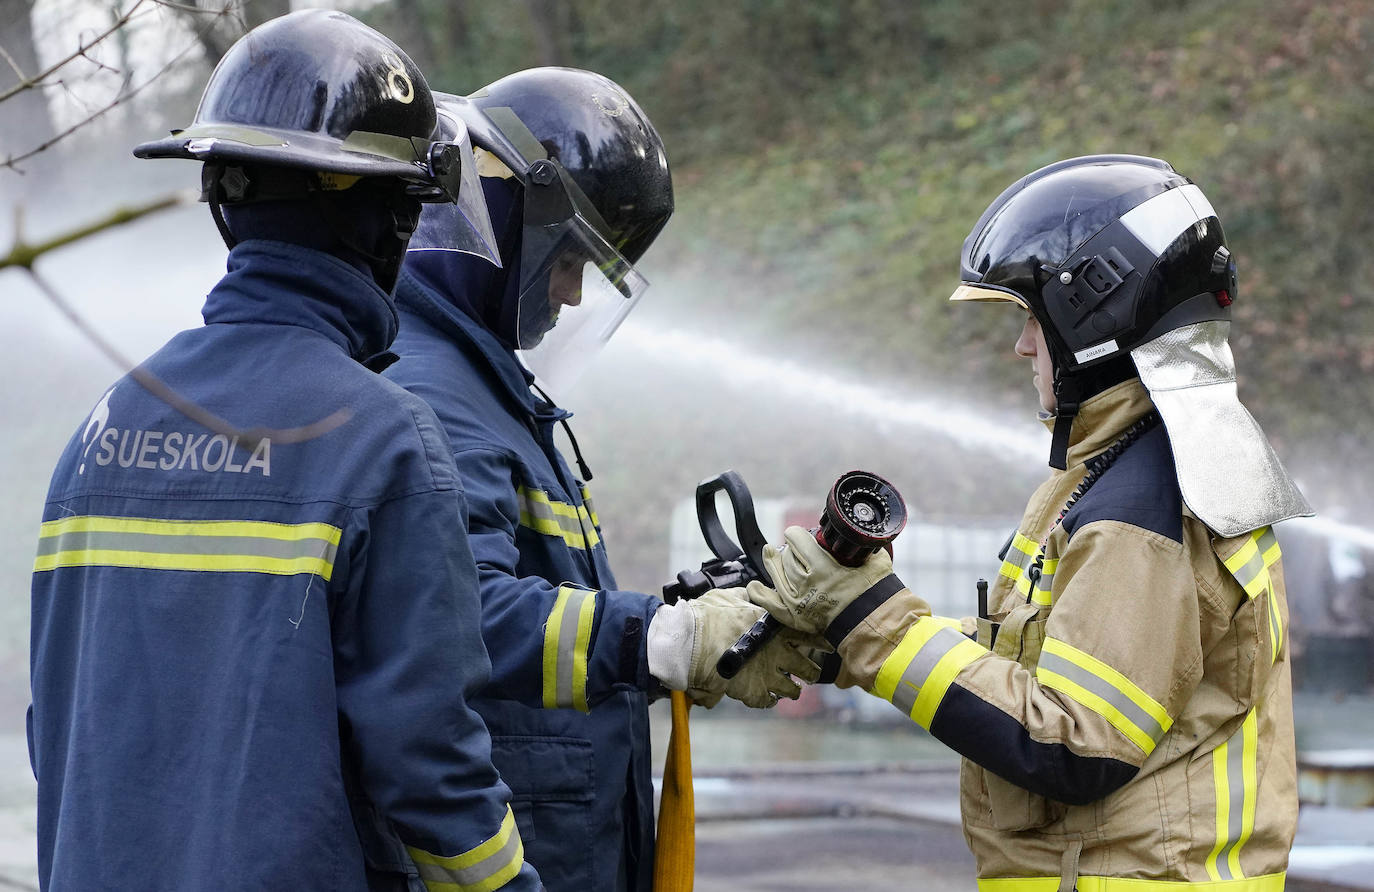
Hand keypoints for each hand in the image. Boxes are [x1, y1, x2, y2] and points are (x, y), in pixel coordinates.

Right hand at [647, 588, 823, 707]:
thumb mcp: (728, 597)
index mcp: (774, 628)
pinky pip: (768, 702)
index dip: (820, 642)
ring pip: (793, 690)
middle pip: (808, 668)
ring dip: (792, 690)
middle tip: (808, 672)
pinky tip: (767, 697)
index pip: (809, 636)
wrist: (689, 643)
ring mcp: (767, 675)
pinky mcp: (753, 692)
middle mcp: (777, 652)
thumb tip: (749, 592)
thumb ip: (744, 597)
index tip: (827, 646)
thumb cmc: (707, 617)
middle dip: (809, 671)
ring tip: (791, 689)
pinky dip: (768, 700)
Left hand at [748, 526, 895, 635]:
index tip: (796, 534)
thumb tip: (861, 535)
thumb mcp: (874, 561)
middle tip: (794, 548)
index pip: (797, 540)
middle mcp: (807, 584)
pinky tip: (754, 586)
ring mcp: (799, 602)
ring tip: (770, 554)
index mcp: (824, 567)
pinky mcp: (796, 617)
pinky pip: (771, 604)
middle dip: (789, 549)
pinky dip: (760, 594)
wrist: (874, 625)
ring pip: (777, 575)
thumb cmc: (876, 594)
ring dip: (773, 563)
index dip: (795, 534)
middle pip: (787, 557)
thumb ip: (864, 546)